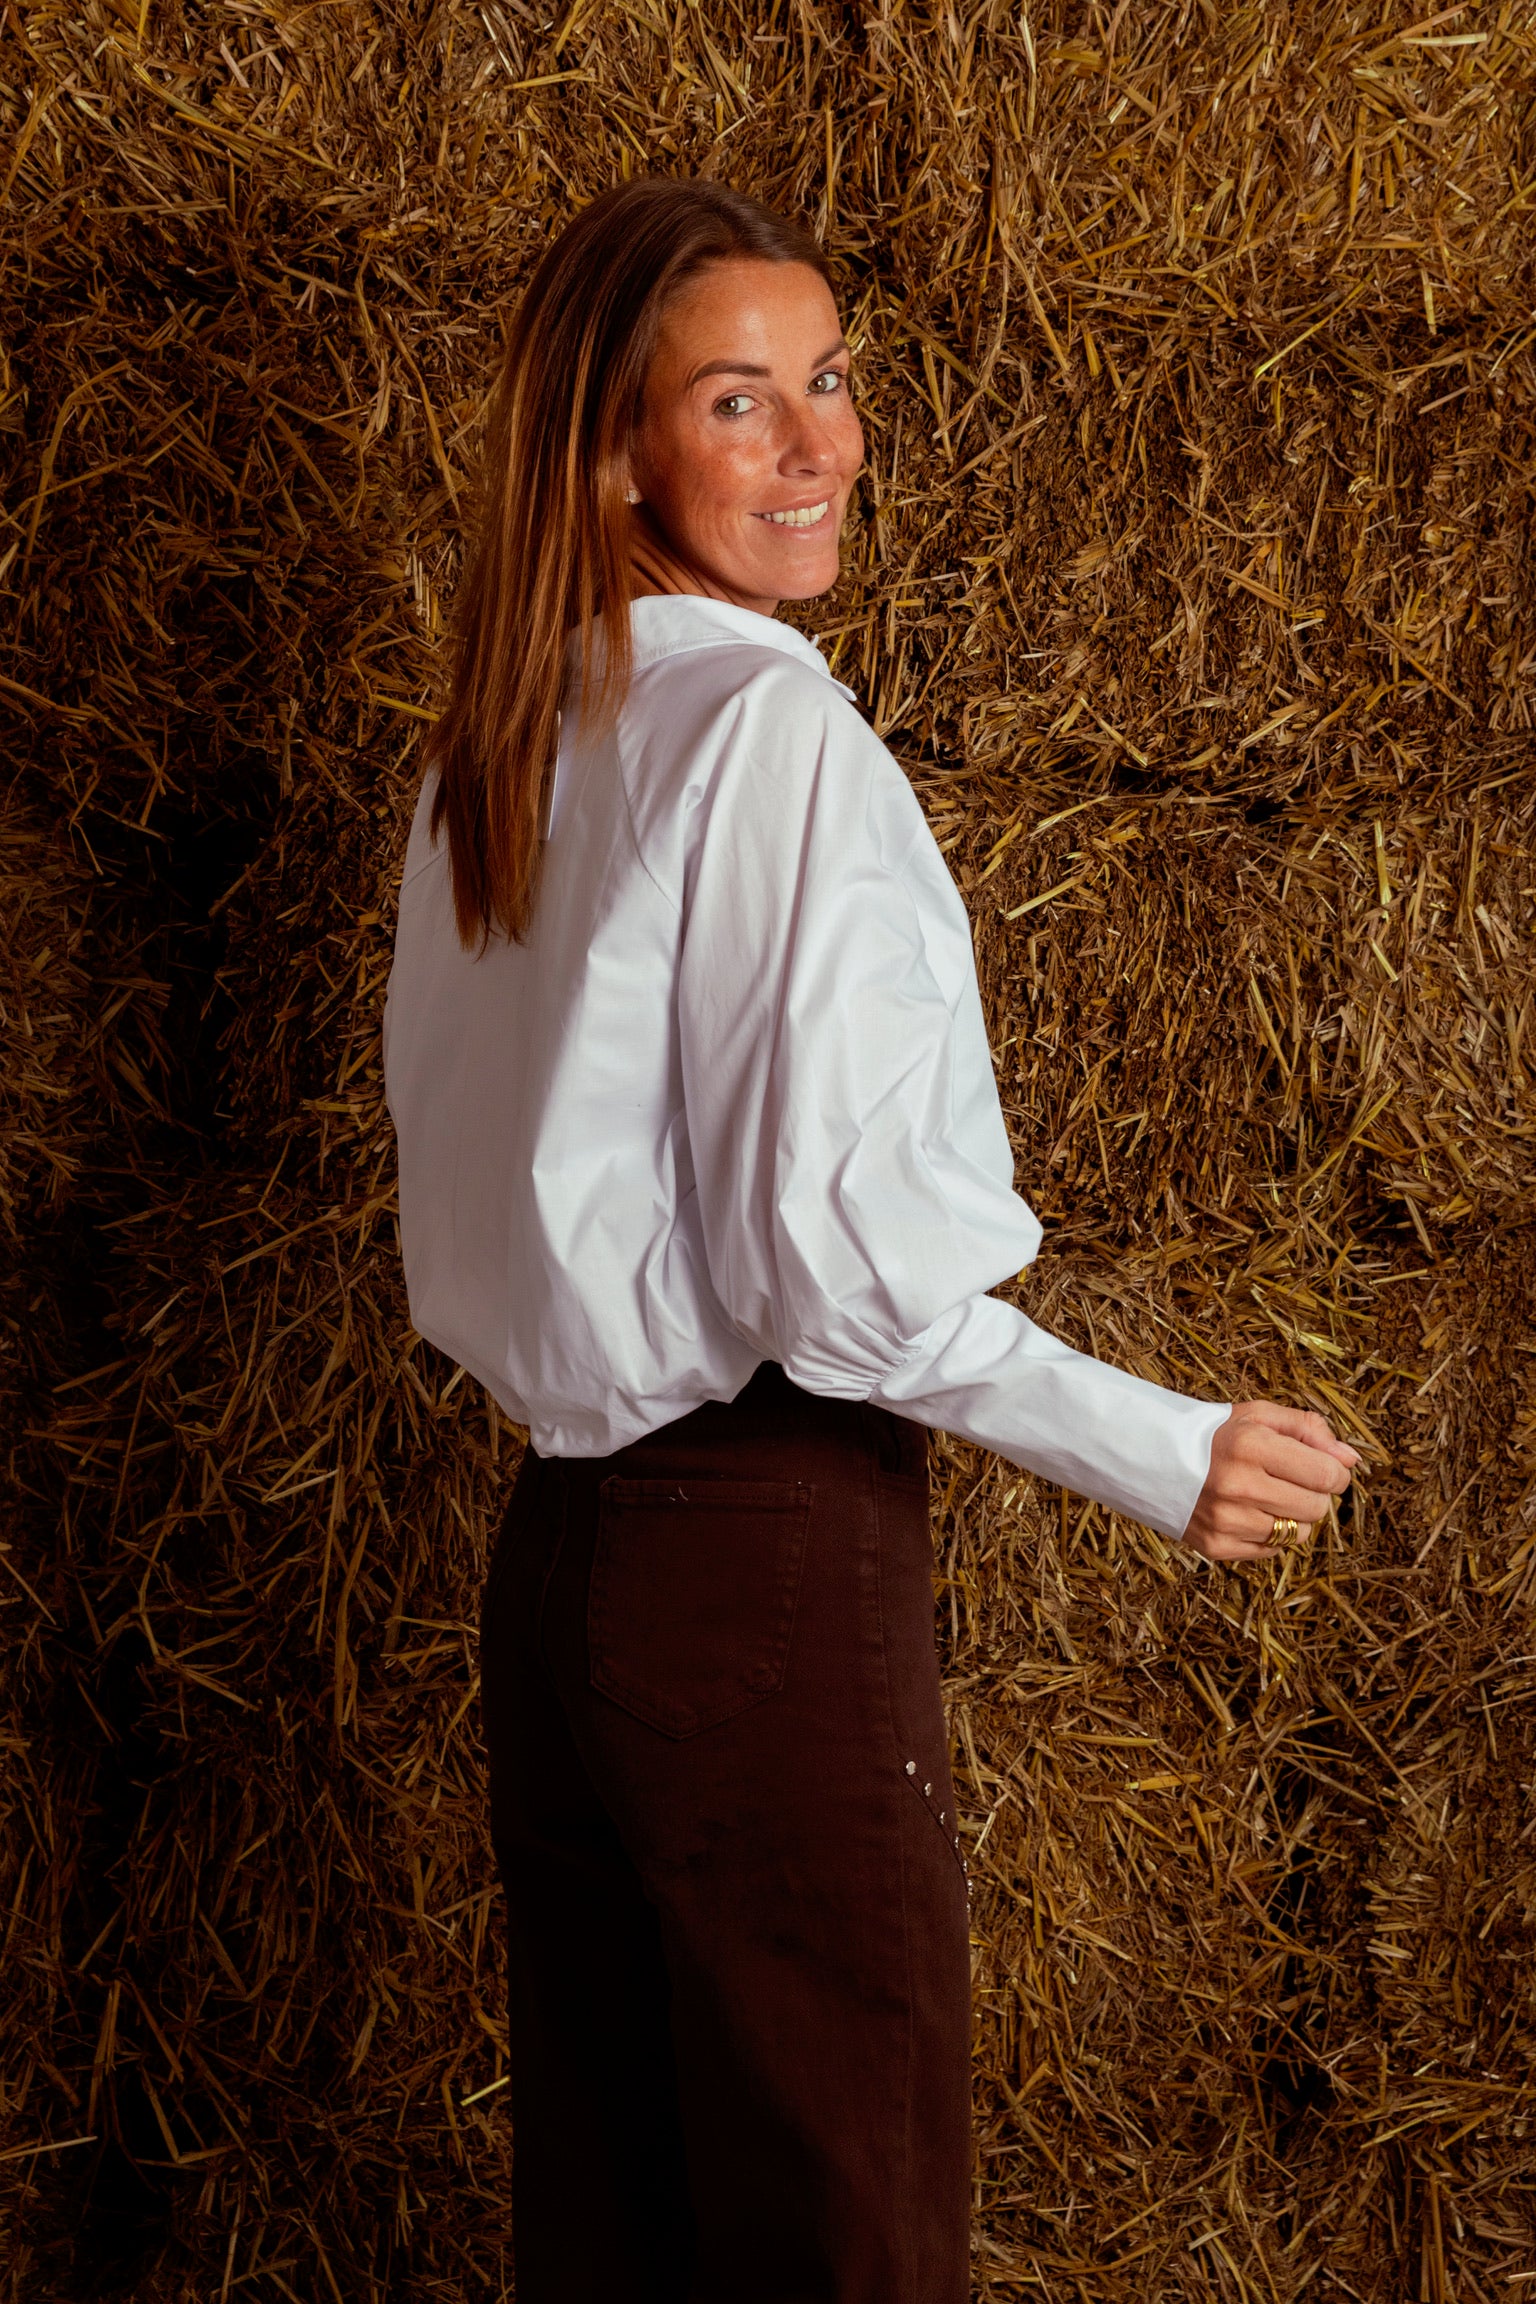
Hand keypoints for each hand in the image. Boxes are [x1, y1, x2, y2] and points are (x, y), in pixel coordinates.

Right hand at [1183, 1400, 1358, 1562]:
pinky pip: (1272, 1549)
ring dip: (1292, 1515)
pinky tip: (1247, 1512)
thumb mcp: (1258, 1416)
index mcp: (1250, 1445)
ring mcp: (1226, 1520)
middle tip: (1288, 1479)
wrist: (1150, 1459)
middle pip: (1317, 1508)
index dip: (1335, 1473)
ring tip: (1265, 1495)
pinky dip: (1269, 1533)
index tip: (1325, 1467)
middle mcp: (1238, 1485)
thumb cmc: (1213, 1434)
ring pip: (1299, 1533)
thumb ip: (1309, 1430)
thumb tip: (1351, 1460)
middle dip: (1313, 1493)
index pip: (1326, 1475)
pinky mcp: (1217, 1546)